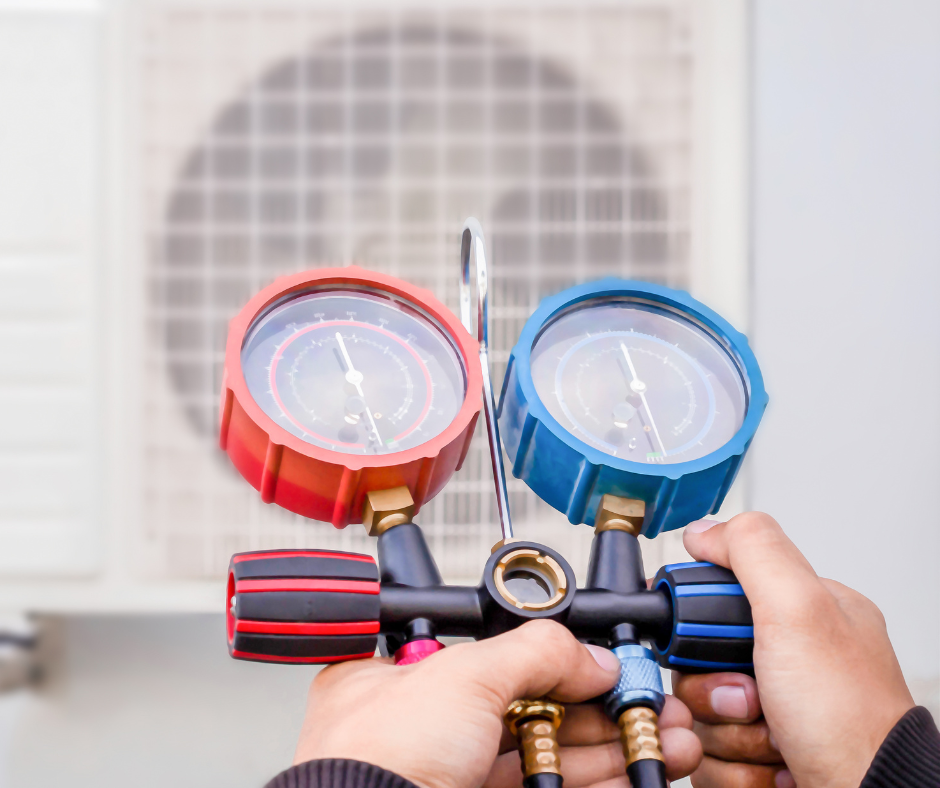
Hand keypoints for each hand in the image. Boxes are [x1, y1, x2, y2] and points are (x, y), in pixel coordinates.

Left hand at [294, 620, 702, 787]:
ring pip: (548, 754)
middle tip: (650, 704)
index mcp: (401, 678)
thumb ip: (534, 654)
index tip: (606, 664)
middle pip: (531, 707)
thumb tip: (590, 656)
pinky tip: (636, 771)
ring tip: (667, 738)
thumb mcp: (463, 678)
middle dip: (601, 705)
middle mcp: (425, 727)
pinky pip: (548, 787)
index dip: (557, 658)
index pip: (494, 656)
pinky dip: (594, 779)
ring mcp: (453, 774)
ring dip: (611, 746)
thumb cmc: (375, 763)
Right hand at [673, 513, 913, 787]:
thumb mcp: (801, 610)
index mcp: (801, 615)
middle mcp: (787, 661)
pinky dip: (732, 767)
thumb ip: (753, 553)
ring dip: (725, 732)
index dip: (699, 624)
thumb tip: (704, 529)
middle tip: (751, 698)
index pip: (716, 597)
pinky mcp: (757, 754)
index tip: (709, 642)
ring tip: (771, 740)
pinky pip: (709, 755)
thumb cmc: (851, 720)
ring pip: (699, 711)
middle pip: (697, 661)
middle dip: (713, 689)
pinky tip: (772, 766)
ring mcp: (772, 711)